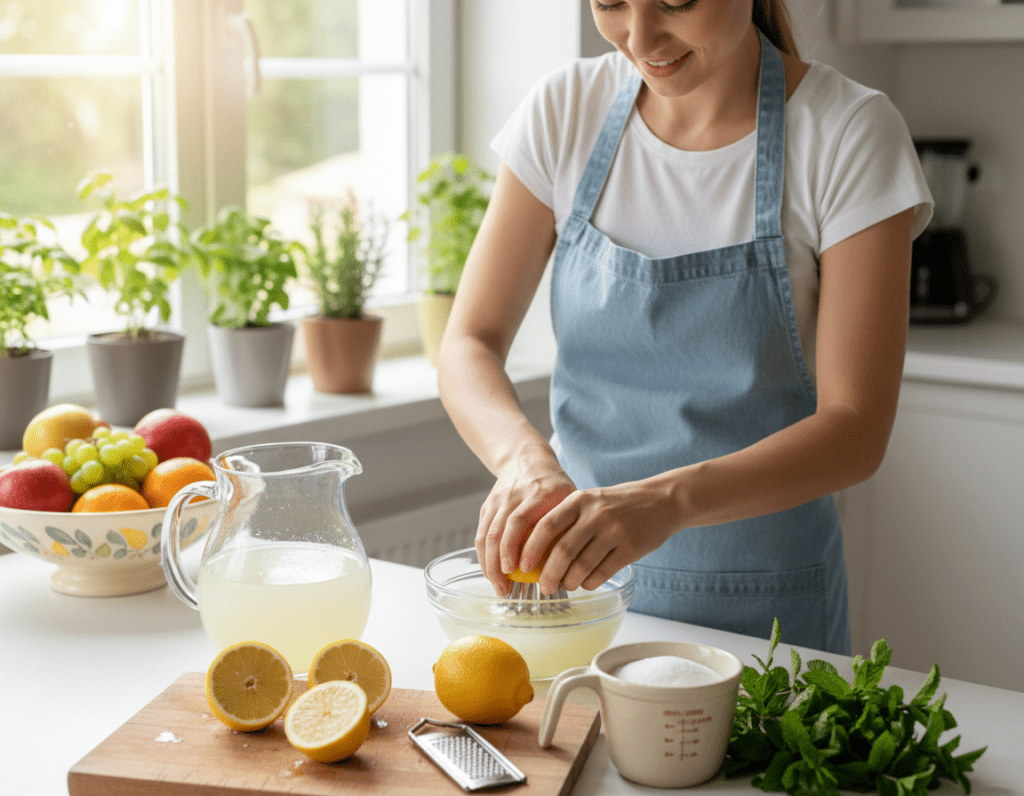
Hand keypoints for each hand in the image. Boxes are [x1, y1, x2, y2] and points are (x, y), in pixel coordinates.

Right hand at [476, 452, 575, 596]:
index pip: (522, 520)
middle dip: (500, 562)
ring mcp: (499, 500)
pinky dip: (483, 556)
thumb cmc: (554, 485)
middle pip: (501, 530)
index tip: (524, 570)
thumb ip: (573, 523)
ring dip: (489, 563)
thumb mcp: (569, 496)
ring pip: (487, 534)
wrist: (526, 458)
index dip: (520, 546)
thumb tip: (578, 562)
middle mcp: (515, 495)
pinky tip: (491, 573)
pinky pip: (481, 533)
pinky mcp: (488, 505)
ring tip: (498, 586)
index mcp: (540, 492)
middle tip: (507, 588)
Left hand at [518, 476, 682, 594]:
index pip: (547, 525)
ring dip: (570, 582)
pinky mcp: (631, 548)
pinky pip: (602, 573)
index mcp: (580, 500)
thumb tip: (537, 553)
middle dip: (549, 574)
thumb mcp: (591, 500)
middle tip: (544, 586)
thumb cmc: (619, 504)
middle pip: (563, 551)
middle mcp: (596, 514)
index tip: (522, 566)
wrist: (662, 500)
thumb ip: (567, 519)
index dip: (531, 548)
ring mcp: (615, 531)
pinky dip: (590, 583)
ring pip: (582, 566)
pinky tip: (587, 582)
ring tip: (567, 584)